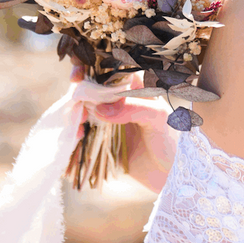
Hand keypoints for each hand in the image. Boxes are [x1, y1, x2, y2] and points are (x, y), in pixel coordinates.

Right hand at [69, 65, 178, 192]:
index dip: (91, 67)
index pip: (111, 69)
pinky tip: (76, 140)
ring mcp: (108, 119)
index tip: (78, 76)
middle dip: (78, 93)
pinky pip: (81, 132)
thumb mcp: (158, 118)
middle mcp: (120, 99)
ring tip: (78, 126)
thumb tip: (100, 108)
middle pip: (91, 87)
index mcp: (136, 87)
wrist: (167, 175)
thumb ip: (134, 107)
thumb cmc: (169, 140)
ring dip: (74, 114)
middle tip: (76, 105)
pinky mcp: (100, 139)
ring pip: (83, 109)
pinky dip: (74, 134)